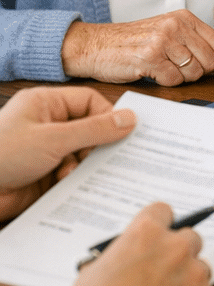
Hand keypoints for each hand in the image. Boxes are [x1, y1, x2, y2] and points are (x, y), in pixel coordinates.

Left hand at [0, 87, 135, 220]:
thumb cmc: (1, 156)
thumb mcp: (52, 139)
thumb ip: (94, 129)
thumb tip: (129, 119)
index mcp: (45, 104)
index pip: (89, 102)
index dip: (107, 116)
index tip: (122, 133)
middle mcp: (46, 124)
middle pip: (89, 128)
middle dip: (95, 145)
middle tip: (105, 157)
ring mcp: (45, 150)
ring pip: (82, 153)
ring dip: (82, 165)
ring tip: (70, 172)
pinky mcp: (44, 174)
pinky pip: (72, 173)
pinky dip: (73, 179)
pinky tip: (64, 184)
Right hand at [42, 201, 213, 285]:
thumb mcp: (93, 273)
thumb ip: (120, 257)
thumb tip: (126, 261)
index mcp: (146, 233)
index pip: (163, 211)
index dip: (159, 224)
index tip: (158, 235)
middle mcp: (175, 247)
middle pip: (189, 237)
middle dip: (178, 252)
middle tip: (163, 273)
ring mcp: (194, 273)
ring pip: (201, 268)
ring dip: (188, 280)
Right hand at [61, 11, 213, 84]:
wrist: (94, 45)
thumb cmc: (131, 42)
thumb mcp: (164, 31)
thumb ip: (190, 40)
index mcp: (183, 18)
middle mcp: (175, 26)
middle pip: (210, 60)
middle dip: (201, 73)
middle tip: (184, 74)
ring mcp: (163, 41)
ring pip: (194, 72)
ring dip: (182, 78)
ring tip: (165, 71)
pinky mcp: (150, 58)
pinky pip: (174, 80)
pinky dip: (167, 82)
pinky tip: (155, 74)